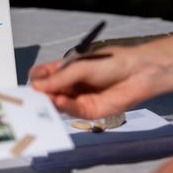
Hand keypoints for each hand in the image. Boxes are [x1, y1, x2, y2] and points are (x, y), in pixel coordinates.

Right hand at [30, 46, 158, 118]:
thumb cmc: (112, 62)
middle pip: (48, 92)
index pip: (43, 76)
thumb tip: (37, 87)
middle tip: (33, 97)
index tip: (33, 83)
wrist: (139, 71)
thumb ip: (59, 78)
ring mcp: (78, 98)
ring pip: (58, 103)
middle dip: (41, 95)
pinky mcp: (89, 111)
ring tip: (46, 99)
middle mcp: (70, 85)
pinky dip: (65, 107)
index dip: (37, 79)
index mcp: (65, 69)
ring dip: (51, 102)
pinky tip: (59, 101)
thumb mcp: (81, 66)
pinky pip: (73, 111)